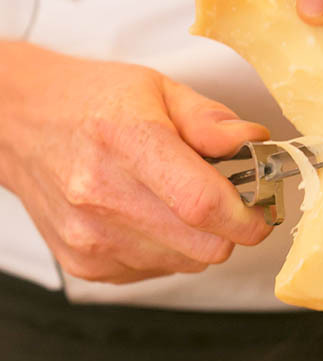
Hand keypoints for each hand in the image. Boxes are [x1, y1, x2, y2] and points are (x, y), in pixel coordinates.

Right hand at [0, 42, 270, 282]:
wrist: (18, 124)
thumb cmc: (87, 102)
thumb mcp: (157, 89)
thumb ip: (210, 120)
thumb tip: (255, 145)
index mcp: (126, 141)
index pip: (203, 204)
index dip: (247, 217)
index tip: (261, 211)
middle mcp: (102, 196)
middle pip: (204, 247)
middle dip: (230, 229)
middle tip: (226, 201)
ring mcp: (91, 237)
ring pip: (186, 264)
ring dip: (197, 239)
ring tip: (174, 200)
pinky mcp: (85, 264)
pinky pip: (156, 271)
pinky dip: (166, 249)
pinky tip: (146, 216)